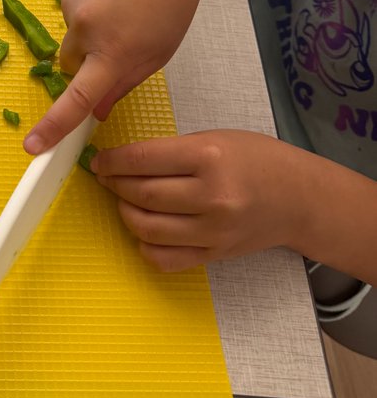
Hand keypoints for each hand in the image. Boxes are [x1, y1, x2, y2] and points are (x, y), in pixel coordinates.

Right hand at [23, 0, 205, 153]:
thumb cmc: (171, 3)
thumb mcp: (157, 53)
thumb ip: (123, 84)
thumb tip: (96, 111)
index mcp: (115, 53)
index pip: (78, 98)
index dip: (54, 126)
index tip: (33, 147)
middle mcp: (87, 30)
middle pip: (70, 65)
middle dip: (86, 64)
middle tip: (116, 44)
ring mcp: (72, 6)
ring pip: (70, 36)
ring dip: (88, 33)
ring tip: (120, 8)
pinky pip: (69, 12)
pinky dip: (85, 10)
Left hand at [90, 130, 307, 269]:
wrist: (299, 198)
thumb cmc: (256, 160)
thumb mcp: (214, 139)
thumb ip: (171, 150)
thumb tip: (123, 160)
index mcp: (209, 157)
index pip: (143, 159)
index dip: (112, 161)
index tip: (99, 161)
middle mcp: (211, 197)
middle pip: (142, 194)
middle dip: (114, 185)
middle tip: (106, 177)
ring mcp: (213, 231)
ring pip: (148, 229)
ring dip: (125, 213)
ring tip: (124, 200)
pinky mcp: (214, 255)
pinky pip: (165, 259)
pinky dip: (145, 246)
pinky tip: (144, 230)